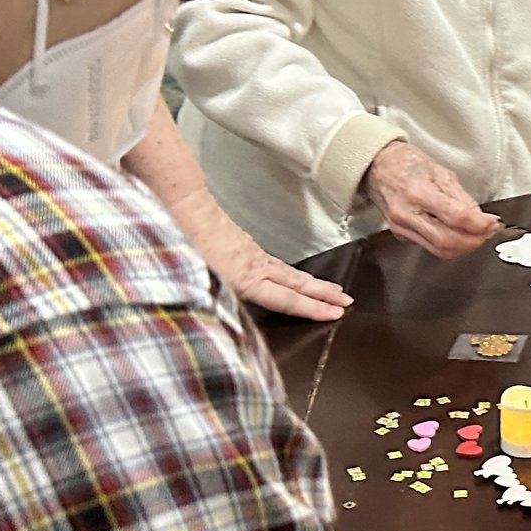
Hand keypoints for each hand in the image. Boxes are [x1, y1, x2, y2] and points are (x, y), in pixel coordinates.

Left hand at [144, 150, 349, 322]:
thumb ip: (217, 301)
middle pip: (297, 283)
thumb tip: (224, 323)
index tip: (335, 314)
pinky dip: (290, 273)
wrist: (184, 208)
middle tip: (347, 301)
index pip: (287, 299)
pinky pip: (274, 264)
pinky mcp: (244, 246)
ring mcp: (252, 254)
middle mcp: (256, 266)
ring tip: (329, 289)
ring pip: (288, 273)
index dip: (313, 308)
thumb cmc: (185, 243)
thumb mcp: (198, 280)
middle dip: (324, 294)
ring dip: (312, 283)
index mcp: (247, 278)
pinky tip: (287, 275)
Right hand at [363, 141, 500, 258]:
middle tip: (487, 232)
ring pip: (439, 250)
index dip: (479, 225)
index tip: (492, 224)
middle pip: (447, 242)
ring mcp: (402, 227)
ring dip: (463, 247)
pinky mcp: (400, 235)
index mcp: (419, 193)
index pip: (456, 218)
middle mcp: (408, 214)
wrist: (378, 165)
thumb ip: (462, 197)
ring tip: (476, 235)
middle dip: (474, 241)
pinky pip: (429, 247)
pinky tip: (457, 234)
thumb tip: (480, 218)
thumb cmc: (406, 163)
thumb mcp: (441, 171)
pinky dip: (448, 244)